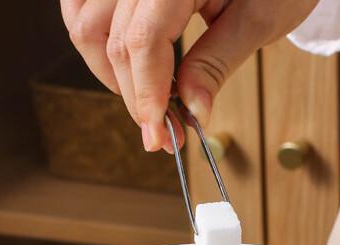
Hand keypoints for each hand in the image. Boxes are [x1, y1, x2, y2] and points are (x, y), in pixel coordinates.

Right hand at [60, 0, 317, 152]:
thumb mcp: (257, 20)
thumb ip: (217, 65)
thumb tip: (192, 113)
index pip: (143, 41)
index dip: (147, 96)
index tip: (159, 136)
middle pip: (115, 40)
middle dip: (136, 97)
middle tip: (161, 134)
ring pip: (87, 24)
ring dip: (108, 71)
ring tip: (143, 100)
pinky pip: (81, 4)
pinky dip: (94, 37)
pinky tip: (119, 63)